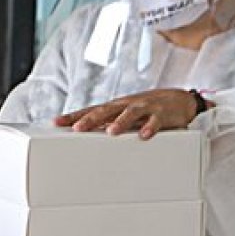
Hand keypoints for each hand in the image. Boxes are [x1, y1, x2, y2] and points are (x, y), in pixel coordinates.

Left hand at [54, 88, 201, 139]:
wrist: (178, 99)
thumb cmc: (144, 108)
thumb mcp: (122, 114)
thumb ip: (105, 122)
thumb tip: (81, 131)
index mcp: (114, 107)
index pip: (90, 110)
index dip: (72, 116)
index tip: (56, 122)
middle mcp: (126, 105)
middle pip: (105, 111)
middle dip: (90, 119)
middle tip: (77, 128)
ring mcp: (144, 107)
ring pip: (130, 114)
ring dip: (120, 123)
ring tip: (110, 132)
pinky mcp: (162, 114)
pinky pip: (156, 122)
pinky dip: (150, 128)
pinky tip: (144, 136)